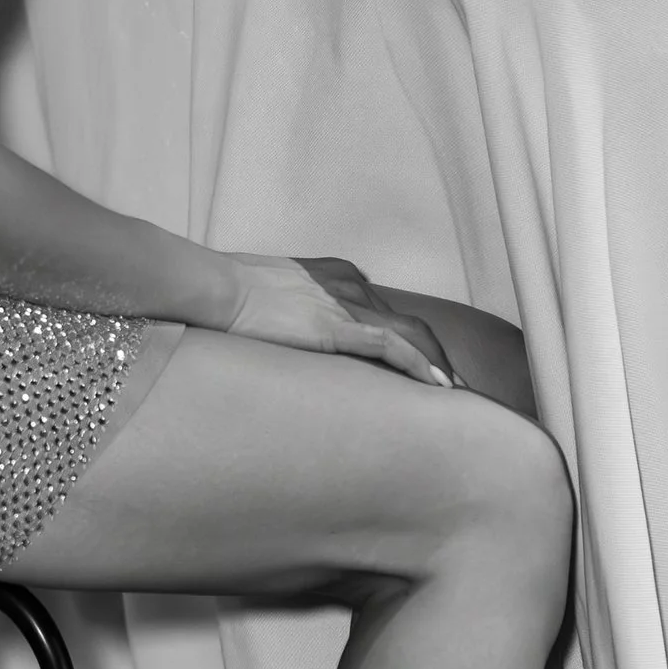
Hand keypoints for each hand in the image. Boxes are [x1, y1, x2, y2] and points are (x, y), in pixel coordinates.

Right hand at [222, 254, 457, 385]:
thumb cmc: (232, 293)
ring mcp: (345, 305)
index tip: (418, 363)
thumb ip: (296, 309)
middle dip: (433, 354)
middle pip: (407, 322)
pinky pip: (392, 347)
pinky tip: (435, 387)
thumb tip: (294, 330)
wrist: (217, 288)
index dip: (408, 341)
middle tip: (448, 384)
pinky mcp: (337, 327)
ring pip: (410, 335)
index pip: (384, 311)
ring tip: (451, 393)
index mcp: (337, 275)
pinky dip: (419, 366)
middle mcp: (350, 285)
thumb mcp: (275, 294)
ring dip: (434, 364)